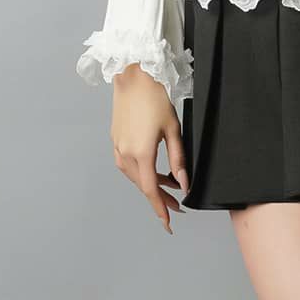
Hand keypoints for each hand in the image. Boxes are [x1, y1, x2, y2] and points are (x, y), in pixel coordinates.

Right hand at [111, 65, 189, 232]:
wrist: (134, 76)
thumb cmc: (155, 98)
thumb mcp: (174, 130)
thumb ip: (178, 160)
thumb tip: (183, 183)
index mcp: (141, 153)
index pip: (151, 190)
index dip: (160, 208)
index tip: (168, 223)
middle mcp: (125, 153)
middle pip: (143, 186)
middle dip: (160, 197)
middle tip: (178, 204)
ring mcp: (118, 147)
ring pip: (135, 176)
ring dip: (152, 184)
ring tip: (171, 185)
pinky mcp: (116, 140)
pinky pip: (129, 165)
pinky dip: (143, 172)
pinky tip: (155, 170)